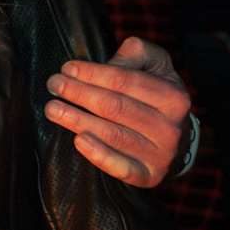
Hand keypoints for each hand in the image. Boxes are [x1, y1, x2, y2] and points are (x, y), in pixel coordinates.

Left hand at [44, 36, 191, 187]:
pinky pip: (123, 167)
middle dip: (79, 93)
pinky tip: (79, 141)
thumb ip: (137, 54)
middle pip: (115, 107)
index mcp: (173, 96)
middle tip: (53, 85)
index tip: (67, 68)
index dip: (93, 73)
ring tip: (53, 109)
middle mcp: (170, 127)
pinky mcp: (149, 176)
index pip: (125, 80)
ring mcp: (161, 154)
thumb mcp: (155, 66)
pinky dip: (100, 156)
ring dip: (79, 121)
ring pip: (114, 135)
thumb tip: (110, 61)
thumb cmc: (154, 95)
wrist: (176, 140)